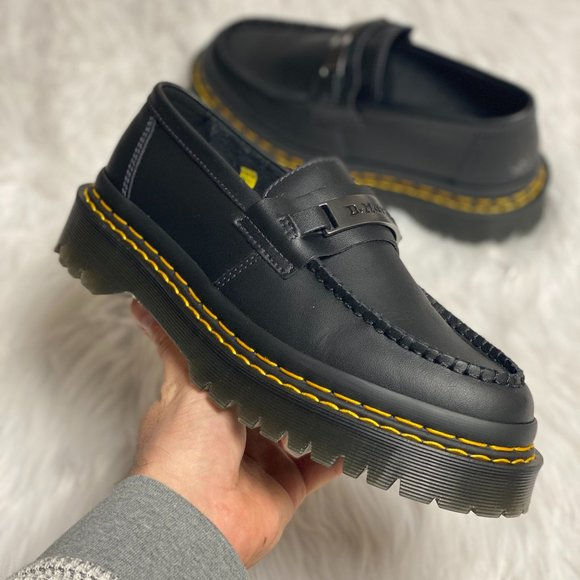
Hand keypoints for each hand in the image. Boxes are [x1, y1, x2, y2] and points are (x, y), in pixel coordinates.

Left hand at [130, 300, 342, 566]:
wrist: (199, 513)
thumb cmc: (182, 450)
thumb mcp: (185, 380)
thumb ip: (177, 345)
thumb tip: (143, 308)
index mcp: (209, 410)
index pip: (234, 378)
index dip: (254, 364)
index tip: (276, 343)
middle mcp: (235, 436)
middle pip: (271, 405)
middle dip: (289, 389)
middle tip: (310, 365)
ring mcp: (261, 463)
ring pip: (298, 433)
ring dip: (315, 418)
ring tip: (334, 392)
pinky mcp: (285, 487)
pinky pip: (320, 467)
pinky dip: (336, 453)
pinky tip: (348, 434)